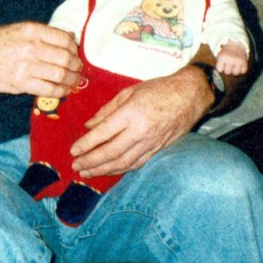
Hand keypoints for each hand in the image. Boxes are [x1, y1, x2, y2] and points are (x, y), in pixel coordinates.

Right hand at [0, 22, 81, 98]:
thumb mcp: (18, 29)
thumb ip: (43, 33)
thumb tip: (70, 37)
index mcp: (31, 30)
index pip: (64, 39)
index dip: (74, 48)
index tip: (75, 53)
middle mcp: (30, 46)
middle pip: (65, 58)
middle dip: (76, 65)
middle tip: (78, 68)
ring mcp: (26, 66)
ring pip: (60, 74)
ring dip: (72, 79)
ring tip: (74, 80)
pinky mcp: (21, 83)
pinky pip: (48, 89)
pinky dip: (60, 91)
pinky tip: (64, 91)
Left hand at [70, 65, 212, 177]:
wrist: (189, 96)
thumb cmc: (159, 89)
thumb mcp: (130, 92)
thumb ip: (108, 110)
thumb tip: (89, 126)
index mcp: (132, 113)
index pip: (103, 133)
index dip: (86, 144)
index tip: (73, 150)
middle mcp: (140, 130)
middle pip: (110, 152)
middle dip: (90, 161)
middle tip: (75, 166)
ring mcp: (150, 142)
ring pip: (122, 162)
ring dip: (102, 170)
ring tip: (86, 173)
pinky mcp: (157, 149)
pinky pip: (135, 163)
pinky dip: (120, 169)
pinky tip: (108, 171)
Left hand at [215, 41, 248, 75]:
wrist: (236, 43)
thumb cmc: (227, 52)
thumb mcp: (220, 55)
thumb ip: (219, 65)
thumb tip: (221, 72)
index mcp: (222, 57)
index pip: (220, 70)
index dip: (221, 66)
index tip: (222, 61)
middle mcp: (230, 59)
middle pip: (227, 72)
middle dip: (228, 68)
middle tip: (229, 61)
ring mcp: (238, 61)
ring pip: (235, 73)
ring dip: (235, 69)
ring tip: (235, 63)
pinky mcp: (244, 62)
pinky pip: (243, 71)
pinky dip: (242, 69)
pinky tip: (240, 64)